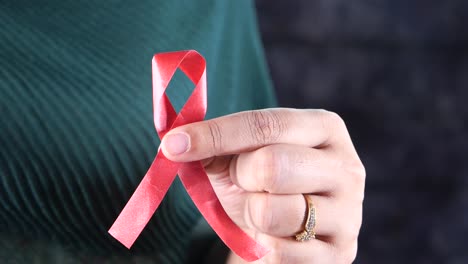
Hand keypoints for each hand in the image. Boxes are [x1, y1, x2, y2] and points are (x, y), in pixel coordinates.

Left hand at [161, 108, 364, 263]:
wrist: (285, 234)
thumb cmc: (260, 187)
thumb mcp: (240, 158)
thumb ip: (215, 144)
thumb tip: (175, 141)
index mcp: (325, 129)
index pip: (266, 124)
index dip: (216, 133)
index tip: (173, 144)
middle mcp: (347, 167)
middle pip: (272, 165)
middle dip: (241, 177)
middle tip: (242, 181)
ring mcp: (350, 213)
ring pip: (274, 212)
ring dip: (251, 214)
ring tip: (260, 212)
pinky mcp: (340, 254)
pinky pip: (281, 252)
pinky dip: (262, 246)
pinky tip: (273, 237)